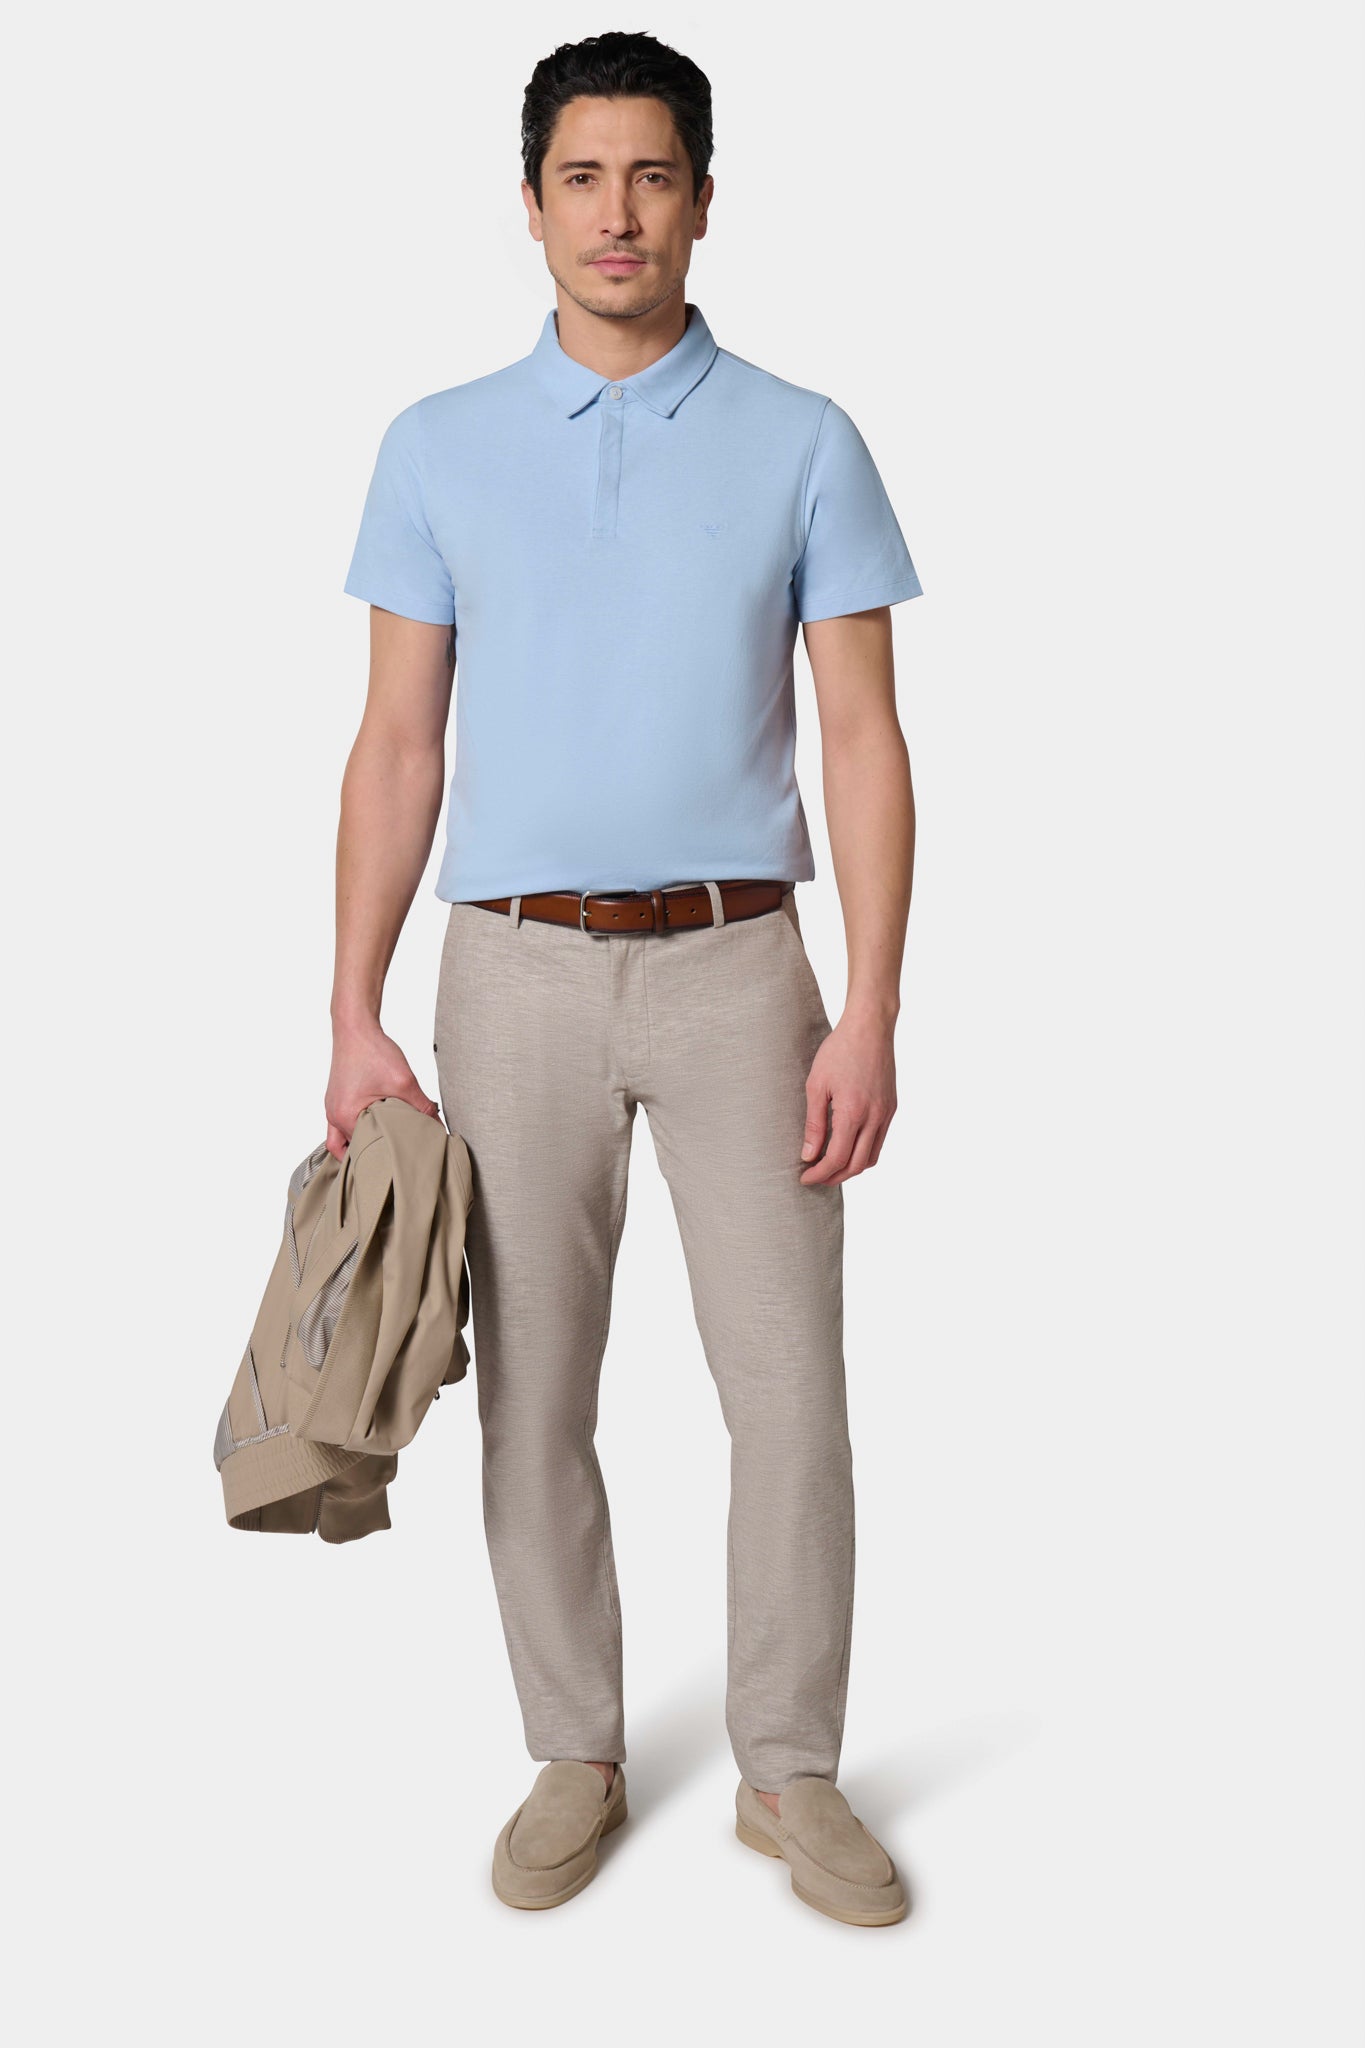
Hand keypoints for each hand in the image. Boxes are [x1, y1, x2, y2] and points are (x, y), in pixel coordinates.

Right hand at [324, 1019, 440, 1159]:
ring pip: (342, 1141)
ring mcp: (332, 1108)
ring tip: (385, 1146)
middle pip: (350, 1150)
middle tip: (396, 1157)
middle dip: (372, 1155)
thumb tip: (438, 1127)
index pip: (364, 1150)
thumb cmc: (372, 1050)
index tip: (404, 1158)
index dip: (385, 1155)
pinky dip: (358, 1131)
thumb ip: (422, 1107)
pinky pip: (342, 1126)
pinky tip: (378, 1127)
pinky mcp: (337, 1100)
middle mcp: (333, 1116)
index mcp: (344, 1116)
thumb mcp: (404, 1081)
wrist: (355, 1027)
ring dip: (362, 1144)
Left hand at [798, 1010, 896, 1185]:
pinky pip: (879, 1142)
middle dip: (834, 1177)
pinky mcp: (891, 1108)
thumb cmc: (839, 1051)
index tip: (804, 1177)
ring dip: (850, 1168)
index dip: (819, 1174)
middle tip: (815, 1177)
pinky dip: (863, 1153)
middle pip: (855, 1165)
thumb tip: (808, 1155)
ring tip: (830, 1166)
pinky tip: (847, 1147)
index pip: (836, 1158)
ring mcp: (886, 1113)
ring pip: (871, 1158)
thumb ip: (813, 1123)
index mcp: (853, 1112)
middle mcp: (874, 1117)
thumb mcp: (816, 1085)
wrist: (870, 1028)